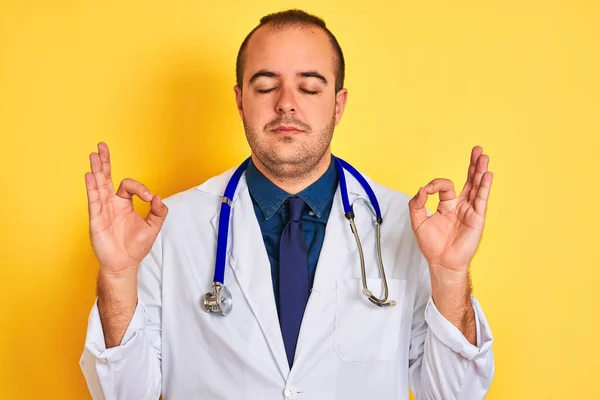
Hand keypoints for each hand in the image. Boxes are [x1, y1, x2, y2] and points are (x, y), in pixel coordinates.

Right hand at [85, 142, 167, 276]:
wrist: (124, 264)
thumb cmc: (135, 246)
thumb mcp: (153, 227)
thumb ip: (158, 211)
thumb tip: (157, 196)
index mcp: (124, 203)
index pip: (129, 186)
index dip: (140, 188)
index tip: (148, 198)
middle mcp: (111, 203)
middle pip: (106, 178)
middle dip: (105, 162)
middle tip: (101, 146)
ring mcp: (102, 210)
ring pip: (98, 186)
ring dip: (96, 170)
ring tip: (94, 155)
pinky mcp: (96, 219)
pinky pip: (94, 200)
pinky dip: (92, 188)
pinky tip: (90, 175)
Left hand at [408, 146, 492, 277]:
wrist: (441, 262)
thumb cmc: (431, 245)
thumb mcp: (417, 222)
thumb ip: (416, 204)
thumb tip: (421, 189)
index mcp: (447, 205)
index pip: (444, 186)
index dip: (434, 185)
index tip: (425, 192)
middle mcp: (460, 206)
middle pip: (468, 181)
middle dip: (472, 165)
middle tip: (477, 150)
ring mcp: (470, 211)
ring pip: (476, 187)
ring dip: (480, 171)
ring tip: (484, 156)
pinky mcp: (476, 218)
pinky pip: (481, 199)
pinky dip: (484, 186)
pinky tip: (486, 175)